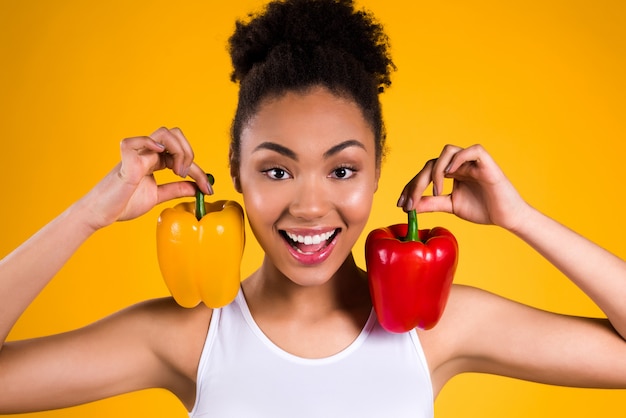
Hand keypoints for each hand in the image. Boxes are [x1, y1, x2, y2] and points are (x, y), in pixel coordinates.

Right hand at [81, 127, 212, 229]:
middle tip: (187, 176)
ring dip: (179, 150)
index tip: (208, 190)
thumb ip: (175, 190)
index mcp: (154, 161)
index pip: (182, 156)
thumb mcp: (157, 196)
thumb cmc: (123, 203)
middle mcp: (146, 154)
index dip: (199, 172)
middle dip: (190, 153)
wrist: (101, 214)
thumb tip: (196, 188)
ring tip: (177, 172)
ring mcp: (135, 155)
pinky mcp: (124, 161)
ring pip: (163, 133)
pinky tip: (160, 155)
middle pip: (175, 135)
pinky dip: (149, 143)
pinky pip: (134, 142)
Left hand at [397, 144, 529, 230]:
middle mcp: (459, 163)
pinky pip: (472, 150)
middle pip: (431, 163)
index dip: (411, 187)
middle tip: (410, 202)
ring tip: (437, 191)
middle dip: (417, 183)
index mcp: (450, 172)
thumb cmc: (482, 209)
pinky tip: (451, 174)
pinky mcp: (487, 163)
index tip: (401, 204)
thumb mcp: (450, 206)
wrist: (507, 217)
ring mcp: (472, 161)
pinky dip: (459, 158)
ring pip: (448, 151)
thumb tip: (410, 206)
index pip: (425, 173)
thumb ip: (432, 203)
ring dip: (436, 170)